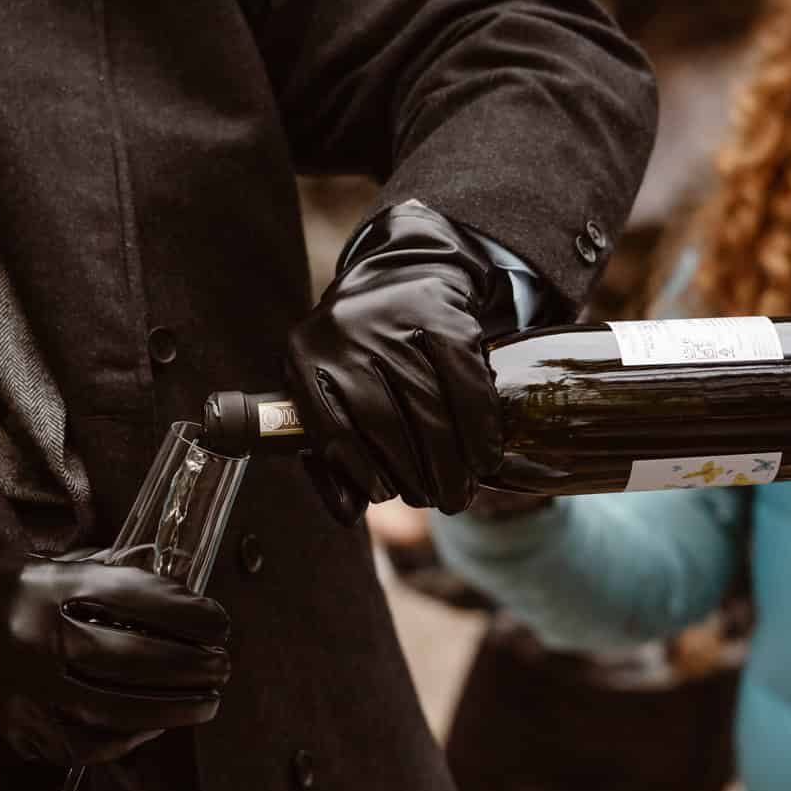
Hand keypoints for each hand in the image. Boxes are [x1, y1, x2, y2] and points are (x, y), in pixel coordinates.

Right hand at [0, 554, 230, 766]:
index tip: (216, 620)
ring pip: (124, 709)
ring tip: (207, 698)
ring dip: (177, 707)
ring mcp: (31, 694)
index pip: (136, 596)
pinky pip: (96, 743)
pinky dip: (135, 735)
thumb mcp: (36, 568)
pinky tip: (159, 724)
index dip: (187, 611)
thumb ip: (100, 568)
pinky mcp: (27, 734)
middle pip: (138, 658)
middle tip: (222, 662)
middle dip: (192, 663)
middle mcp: (38, 641)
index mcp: (44, 588)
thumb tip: (162, 563)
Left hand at [285, 200, 510, 522]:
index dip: (362, 471)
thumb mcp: (330, 391)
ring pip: (427, 404)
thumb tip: (349, 514)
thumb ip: (333, 454)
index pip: (332, 429)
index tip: (386, 496)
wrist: (399, 277)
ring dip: (450, 460)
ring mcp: (392, 319)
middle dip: (416, 474)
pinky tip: (485, 456)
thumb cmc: (360, 354)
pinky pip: (464, 378)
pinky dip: (479, 425)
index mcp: (305, 357)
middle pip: (384, 421)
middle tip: (437, 501)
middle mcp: (344, 333)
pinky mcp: (440, 312)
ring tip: (460, 490)